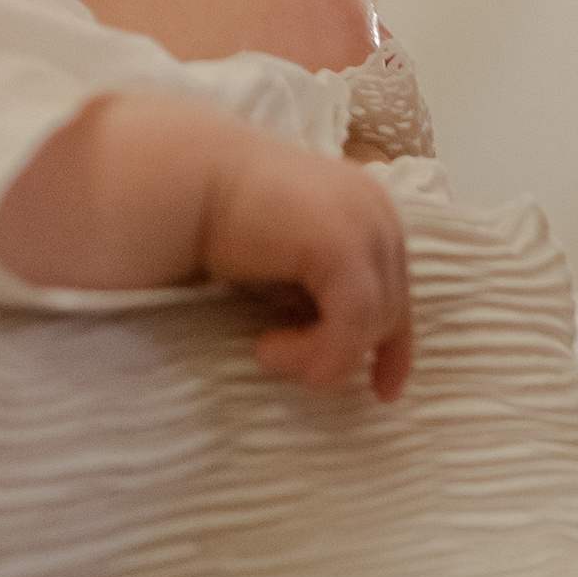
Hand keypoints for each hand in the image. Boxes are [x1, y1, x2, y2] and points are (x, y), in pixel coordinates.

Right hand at [0, 93, 412, 398]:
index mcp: (368, 210)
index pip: (398, 291)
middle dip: (343, 353)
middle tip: (280, 363)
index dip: (395, 347)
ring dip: (319, 356)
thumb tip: (342, 346)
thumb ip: (321, 292)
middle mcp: (377, 213)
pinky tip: (265, 350)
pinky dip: (317, 354)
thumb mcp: (287, 263)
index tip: (384, 392)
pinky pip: (352, 326)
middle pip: (390, 313)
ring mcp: (364, 225)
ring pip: (373, 325)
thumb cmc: (220, 223)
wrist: (179, 184)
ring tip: (265, 354)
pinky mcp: (341, 246)